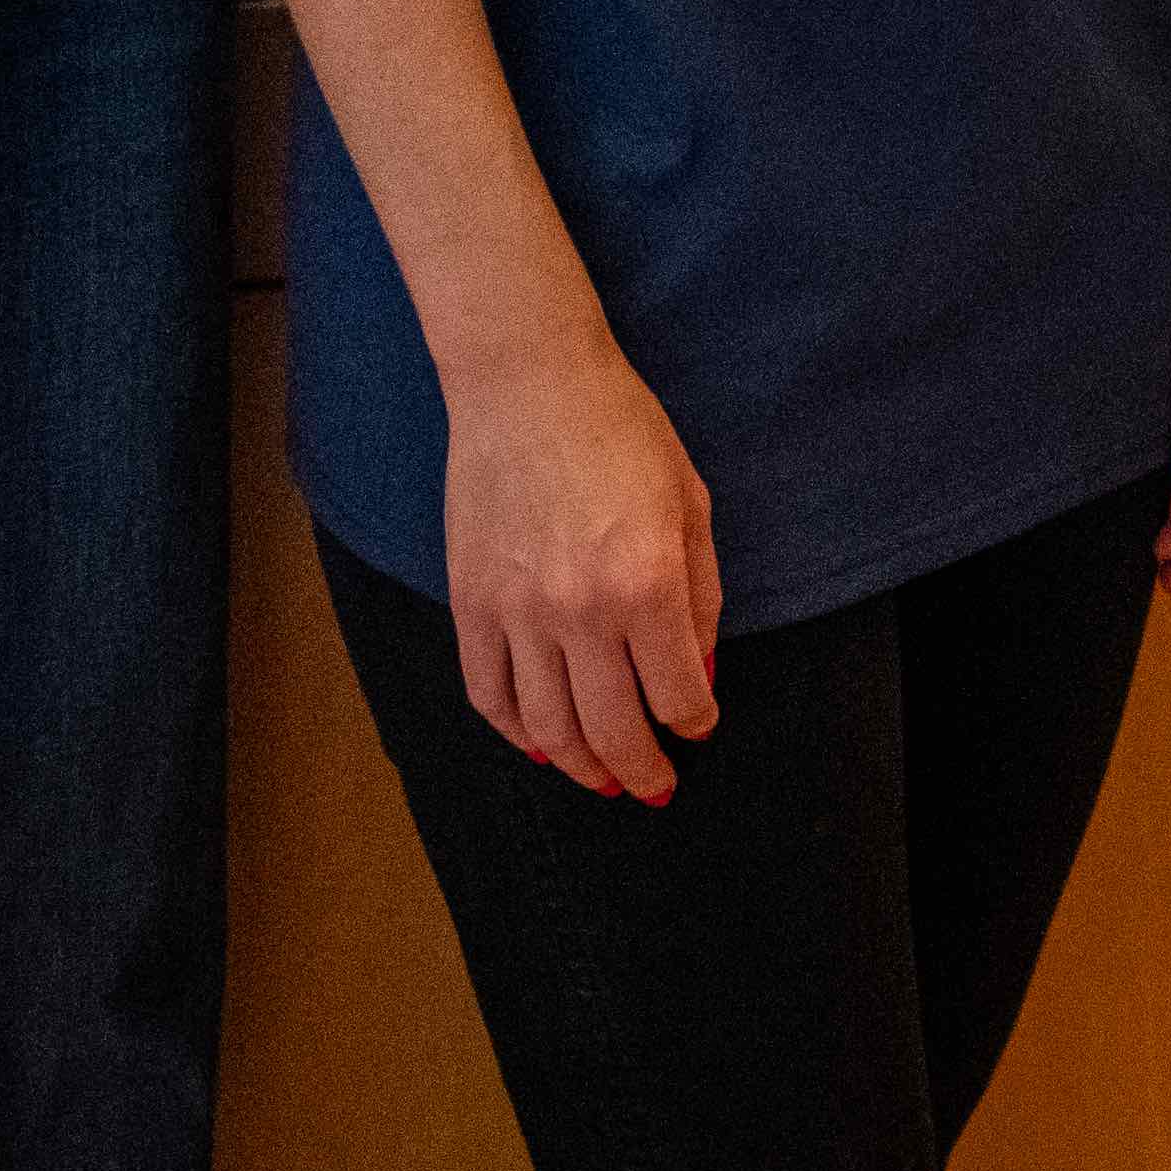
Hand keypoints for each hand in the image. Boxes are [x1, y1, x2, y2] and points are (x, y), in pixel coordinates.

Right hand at [450, 340, 723, 799]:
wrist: (528, 382)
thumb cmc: (622, 432)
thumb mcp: (690, 505)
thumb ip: (701, 598)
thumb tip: (699, 677)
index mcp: (648, 583)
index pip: (680, 695)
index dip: (695, 722)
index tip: (697, 726)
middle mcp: (581, 609)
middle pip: (614, 729)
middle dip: (642, 771)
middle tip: (654, 788)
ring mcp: (518, 611)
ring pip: (547, 726)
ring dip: (579, 765)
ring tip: (600, 777)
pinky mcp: (470, 601)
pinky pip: (487, 691)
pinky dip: (512, 729)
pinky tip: (536, 741)